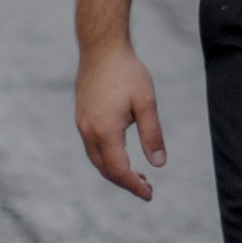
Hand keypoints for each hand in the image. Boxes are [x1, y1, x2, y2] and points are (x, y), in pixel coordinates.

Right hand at [76, 35, 167, 200]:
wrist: (101, 47)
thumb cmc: (127, 72)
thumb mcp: (146, 102)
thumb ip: (152, 134)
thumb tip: (159, 164)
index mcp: (105, 131)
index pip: (119, 170)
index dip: (134, 186)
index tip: (149, 195)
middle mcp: (89, 131)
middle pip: (105, 169)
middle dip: (125, 182)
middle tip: (147, 187)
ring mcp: (82, 124)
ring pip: (97, 160)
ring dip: (116, 171)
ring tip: (138, 174)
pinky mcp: (82, 117)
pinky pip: (93, 147)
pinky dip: (107, 158)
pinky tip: (122, 153)